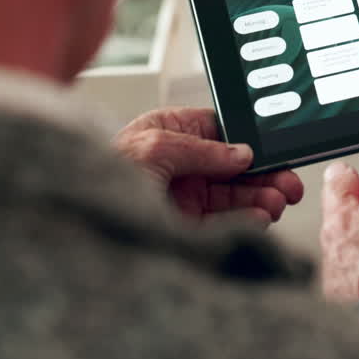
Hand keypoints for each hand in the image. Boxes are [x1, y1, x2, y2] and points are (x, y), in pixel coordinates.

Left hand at [113, 107, 303, 226]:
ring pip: (235, 196)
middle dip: (265, 174)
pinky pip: (225, 223)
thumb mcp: (154, 147)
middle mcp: (180, 164)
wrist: (71, 224)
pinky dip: (247, 221)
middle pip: (235, 167)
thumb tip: (241, 152)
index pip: (222, 132)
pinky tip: (260, 218)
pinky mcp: (186, 227)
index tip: (276, 151)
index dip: (251, 141)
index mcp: (169, 132)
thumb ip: (202, 148)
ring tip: (276, 202)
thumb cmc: (98, 175)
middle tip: (288, 183)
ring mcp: (184, 196)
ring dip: (261, 198)